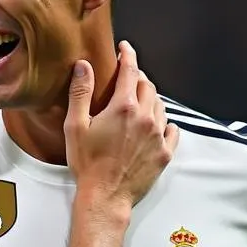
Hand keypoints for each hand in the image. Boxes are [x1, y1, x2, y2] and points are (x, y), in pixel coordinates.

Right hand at [66, 41, 176, 206]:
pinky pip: (172, 129)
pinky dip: (164, 123)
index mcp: (124, 108)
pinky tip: (155, 127)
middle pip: (148, 86)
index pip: (130, 71)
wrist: (105, 197)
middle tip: (127, 80)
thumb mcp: (75, 127)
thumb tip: (83, 66)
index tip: (125, 48)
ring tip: (138, 105)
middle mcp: (146, 117)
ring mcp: (158, 136)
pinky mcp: (165, 153)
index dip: (128, 55)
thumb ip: (80, 93)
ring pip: (160, 106)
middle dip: (138, 79)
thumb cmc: (87, 165)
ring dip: (150, 100)